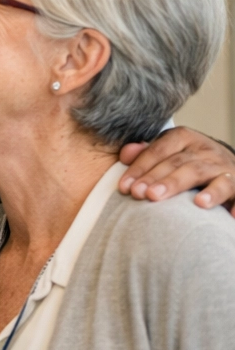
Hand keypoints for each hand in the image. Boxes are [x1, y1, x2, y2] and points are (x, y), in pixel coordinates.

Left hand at [118, 128, 234, 212]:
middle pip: (178, 162)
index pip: (159, 150)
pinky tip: (218, 212)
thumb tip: (125, 154)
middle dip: (159, 179)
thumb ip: (145, 154)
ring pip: (201, 173)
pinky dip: (227, 200)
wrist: (224, 166)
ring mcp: (222, 165)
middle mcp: (204, 149)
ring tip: (171, 198)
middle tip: (142, 194)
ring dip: (185, 185)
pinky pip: (230, 189)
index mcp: (183, 138)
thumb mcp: (167, 153)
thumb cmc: (186, 162)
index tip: (125, 187)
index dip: (140, 168)